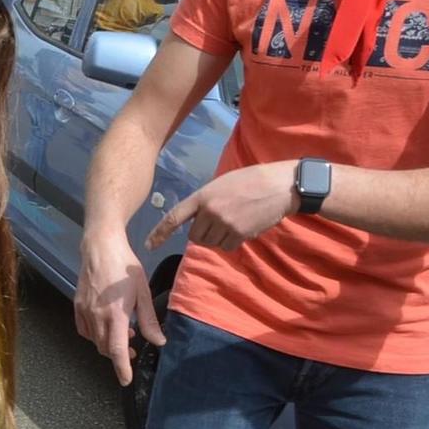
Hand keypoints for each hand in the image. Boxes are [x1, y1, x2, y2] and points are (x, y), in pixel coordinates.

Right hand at [73, 231, 164, 385]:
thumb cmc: (125, 266)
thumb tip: (159, 341)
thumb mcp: (143, 292)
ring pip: (94, 340)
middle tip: (132, 347)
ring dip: (107, 344)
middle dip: (117, 354)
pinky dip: (95, 335)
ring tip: (122, 332)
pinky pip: (85, 330)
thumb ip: (149, 320)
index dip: (121, 368)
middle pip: (105, 348)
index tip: (125, 380)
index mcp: (116, 313)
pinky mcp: (77, 306)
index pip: (116, 349)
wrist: (100, 247)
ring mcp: (84, 311)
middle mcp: (97, 316)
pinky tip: (105, 326)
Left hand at [147, 161, 296, 252]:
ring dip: (218, 237)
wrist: (279, 186)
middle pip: (195, 237)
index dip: (160, 233)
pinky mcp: (239, 235)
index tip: (149, 245)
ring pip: (211, 243)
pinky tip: (243, 226)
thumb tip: (196, 221)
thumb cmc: (250, 181)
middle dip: (203, 233)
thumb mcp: (221, 184)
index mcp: (203, 196)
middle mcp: (210, 211)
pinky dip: (232, 241)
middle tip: (218, 221)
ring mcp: (225, 224)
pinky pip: (227, 247)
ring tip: (234, 220)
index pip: (174, 217)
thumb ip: (206, 202)